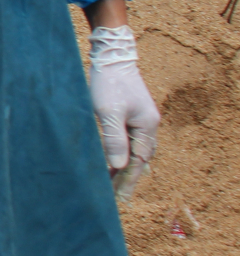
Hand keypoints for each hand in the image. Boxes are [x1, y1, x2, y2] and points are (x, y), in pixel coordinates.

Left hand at [89, 25, 159, 198]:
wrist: (111, 56)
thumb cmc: (109, 83)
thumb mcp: (108, 113)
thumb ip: (114, 139)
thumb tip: (120, 167)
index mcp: (146, 126)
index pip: (138, 161)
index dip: (128, 180)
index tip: (120, 199)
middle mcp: (148, 124)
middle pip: (139, 158)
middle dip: (127, 177)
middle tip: (116, 197)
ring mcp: (140, 119)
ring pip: (134, 150)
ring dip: (123, 166)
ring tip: (112, 184)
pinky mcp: (130, 113)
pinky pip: (128, 140)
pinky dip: (121, 152)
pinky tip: (112, 161)